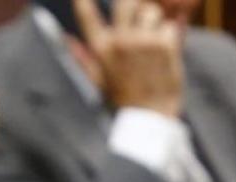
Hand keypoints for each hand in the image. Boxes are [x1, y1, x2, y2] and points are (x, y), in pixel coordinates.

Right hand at [74, 0, 183, 116]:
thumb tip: (65, 38)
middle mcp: (120, 41)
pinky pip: (169, 25)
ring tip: (152, 40)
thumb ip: (82, 56)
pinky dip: (169, 36)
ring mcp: (143, 41)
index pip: (87, 16)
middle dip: (134, 4)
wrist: (149, 116)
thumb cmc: (123, 99)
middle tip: (137, 15)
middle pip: (126, 2)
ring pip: (152, 11)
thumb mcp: (97, 79)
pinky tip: (165, 52)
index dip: (83, 2)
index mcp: (100, 49)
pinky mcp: (165, 44)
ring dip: (154, 21)